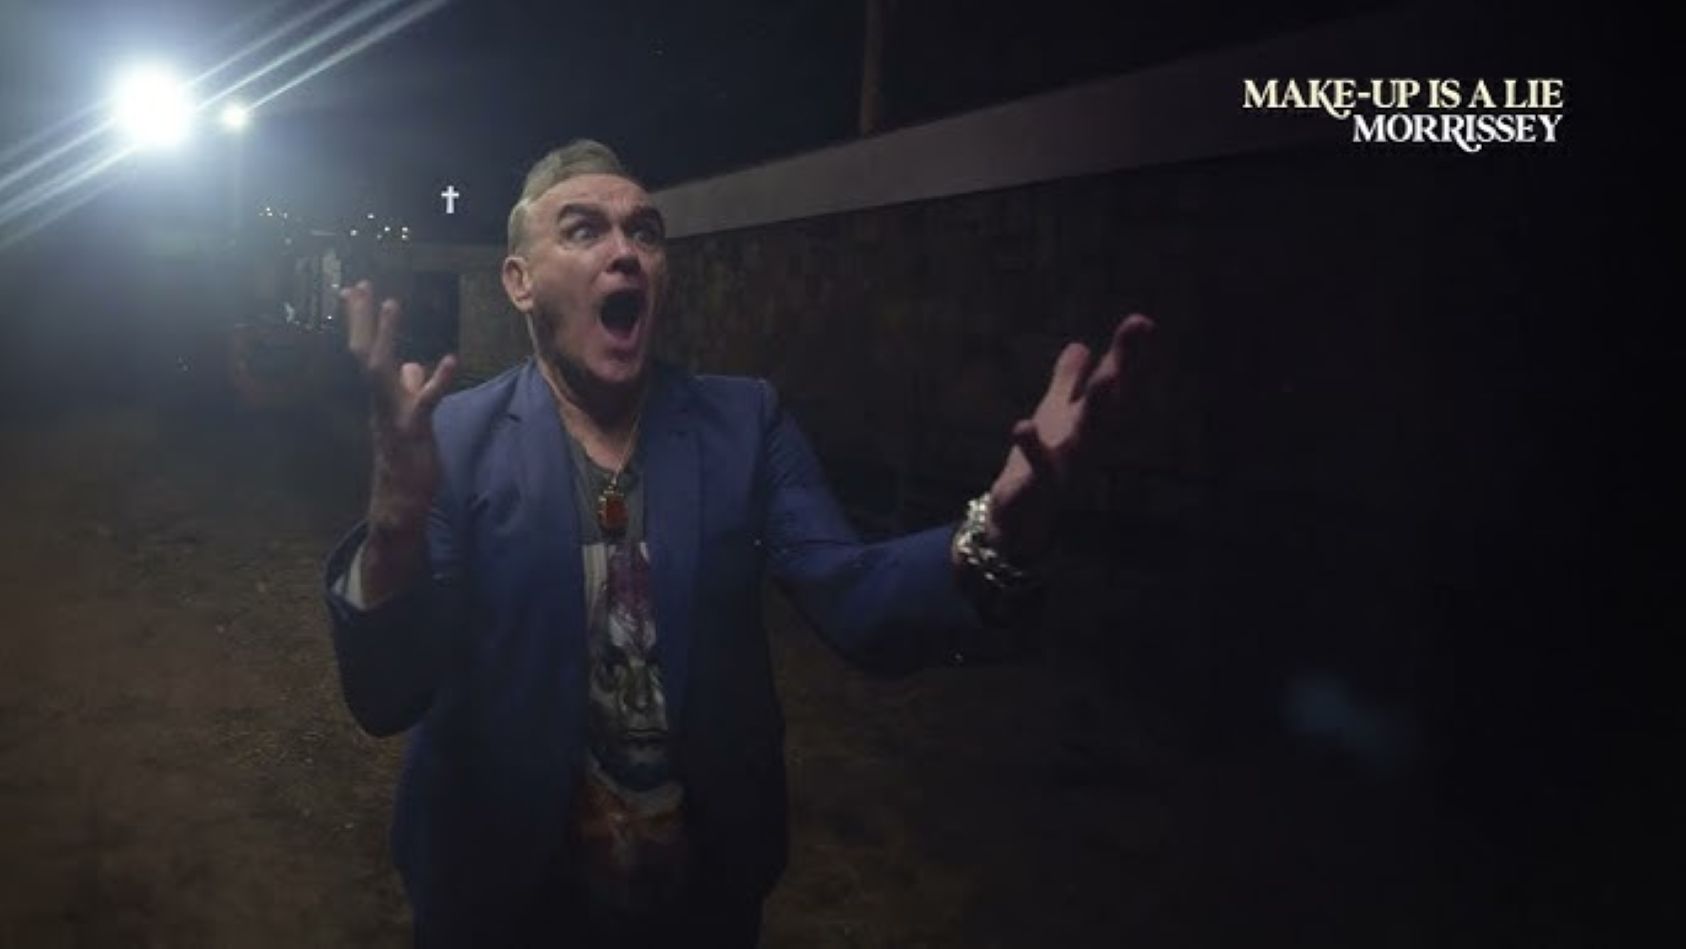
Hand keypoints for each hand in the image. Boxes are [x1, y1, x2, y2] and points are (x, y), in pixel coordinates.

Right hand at [342, 280, 457, 534]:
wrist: (400, 502)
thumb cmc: (406, 460)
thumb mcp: (410, 416)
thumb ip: (410, 389)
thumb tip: (414, 365)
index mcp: (381, 397)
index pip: (368, 351)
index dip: (364, 321)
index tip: (356, 288)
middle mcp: (381, 401)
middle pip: (365, 352)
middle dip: (362, 318)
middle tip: (359, 284)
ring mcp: (394, 415)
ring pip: (381, 371)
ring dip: (387, 336)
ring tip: (392, 303)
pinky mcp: (415, 431)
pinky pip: (425, 401)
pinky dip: (438, 379)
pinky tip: (451, 358)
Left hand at [985, 313, 1154, 562]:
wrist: (1021, 521)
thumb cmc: (1042, 463)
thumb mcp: (1054, 414)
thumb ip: (1068, 381)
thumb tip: (1080, 345)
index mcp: (1090, 423)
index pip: (1114, 385)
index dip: (1128, 355)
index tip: (1143, 321)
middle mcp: (1086, 443)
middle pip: (1108, 404)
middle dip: (1120, 371)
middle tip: (1137, 335)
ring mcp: (1066, 467)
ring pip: (1086, 436)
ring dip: (1097, 408)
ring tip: (1105, 379)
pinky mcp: (1037, 488)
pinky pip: (1037, 469)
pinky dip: (1032, 448)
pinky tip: (1022, 425)